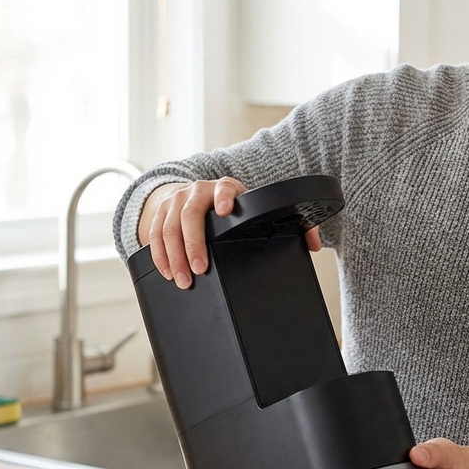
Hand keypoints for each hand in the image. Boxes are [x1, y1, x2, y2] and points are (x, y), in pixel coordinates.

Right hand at [138, 177, 320, 287]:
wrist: (198, 196)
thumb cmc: (235, 210)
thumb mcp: (257, 214)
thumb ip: (291, 227)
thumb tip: (315, 244)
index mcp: (227, 188)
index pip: (226, 188)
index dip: (224, 198)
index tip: (226, 212)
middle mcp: (199, 190)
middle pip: (190, 214)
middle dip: (193, 244)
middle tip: (199, 270)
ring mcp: (177, 199)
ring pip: (169, 226)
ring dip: (174, 256)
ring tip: (183, 280)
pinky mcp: (161, 211)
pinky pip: (154, 233)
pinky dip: (159, 255)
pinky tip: (167, 272)